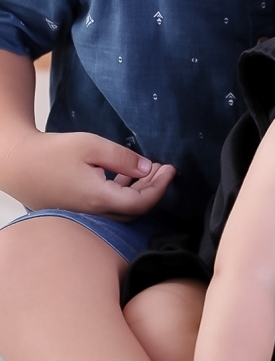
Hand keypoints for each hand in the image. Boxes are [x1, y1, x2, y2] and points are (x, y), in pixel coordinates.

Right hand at [7, 128, 175, 217]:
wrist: (18, 164)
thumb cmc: (53, 152)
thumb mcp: (92, 146)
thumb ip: (123, 158)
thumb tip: (148, 169)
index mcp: (100, 199)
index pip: (142, 204)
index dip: (160, 188)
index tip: (170, 169)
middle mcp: (94, 213)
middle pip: (134, 209)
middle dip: (154, 188)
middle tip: (165, 168)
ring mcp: (84, 214)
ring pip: (121, 209)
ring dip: (139, 191)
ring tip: (150, 169)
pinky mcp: (77, 210)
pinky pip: (108, 207)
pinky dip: (123, 192)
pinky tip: (126, 176)